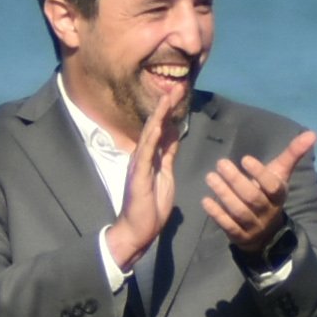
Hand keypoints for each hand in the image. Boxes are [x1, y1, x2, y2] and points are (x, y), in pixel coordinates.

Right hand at [104, 94, 186, 273]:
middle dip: (166, 106)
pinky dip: (152, 137)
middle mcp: (142, 156)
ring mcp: (139, 164)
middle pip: (155, 125)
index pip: (162, 129)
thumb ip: (168, 155)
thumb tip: (174, 135)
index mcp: (150, 157)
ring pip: (150, 134)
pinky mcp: (138, 175)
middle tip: (177, 86)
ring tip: (168, 96)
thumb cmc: (151, 207)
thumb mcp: (166, 175)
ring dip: (160, 115)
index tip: (179, 94)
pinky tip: (158, 123)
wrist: (138, 229)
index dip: (170, 111)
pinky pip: (145, 152)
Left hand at [200, 130, 315, 262]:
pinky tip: (205, 200)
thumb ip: (293, 154)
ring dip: (224, 194)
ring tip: (210, 177)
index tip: (245, 159)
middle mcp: (268, 211)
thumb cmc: (269, 194)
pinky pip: (229, 226)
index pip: (272, 186)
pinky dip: (217, 213)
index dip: (260, 174)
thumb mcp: (280, 174)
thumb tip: (312, 134)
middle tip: (221, 163)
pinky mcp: (240, 235)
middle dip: (236, 180)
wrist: (267, 231)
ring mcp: (254, 225)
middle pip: (253, 198)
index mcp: (278, 195)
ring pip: (239, 211)